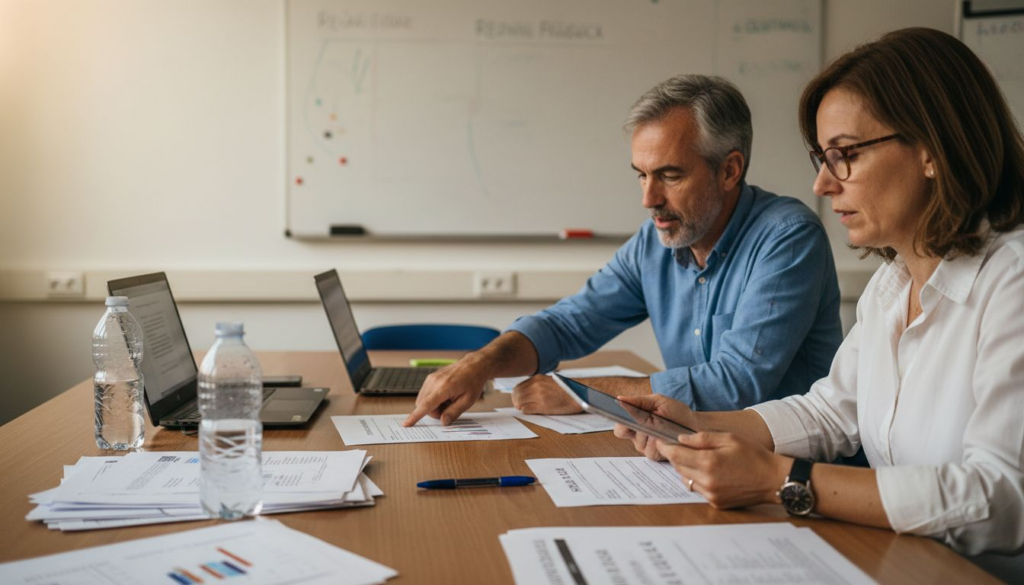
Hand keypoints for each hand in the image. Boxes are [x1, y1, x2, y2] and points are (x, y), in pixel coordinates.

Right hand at [402, 360, 488, 426]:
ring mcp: (430, 378)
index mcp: (443, 388)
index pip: (425, 405)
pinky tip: (445, 396)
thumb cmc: (473, 382)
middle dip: (433, 412)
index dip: (415, 416)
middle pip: (423, 405)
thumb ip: (454, 412)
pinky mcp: (430, 378)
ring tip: (449, 401)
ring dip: (433, 406)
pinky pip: (425, 394)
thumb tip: (442, 422)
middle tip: (449, 409)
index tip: (406, 424)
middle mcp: (433, 382)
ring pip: (423, 400)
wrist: (473, 365)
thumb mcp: (468, 401)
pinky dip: (433, 399)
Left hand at [511, 375, 582, 414]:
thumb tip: (526, 393)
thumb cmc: (567, 390)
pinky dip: (527, 412)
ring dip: (521, 407)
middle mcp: (536, 385)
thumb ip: (538, 385)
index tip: (519, 400)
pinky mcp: (542, 405)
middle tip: (519, 406)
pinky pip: (526, 410)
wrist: (579, 394)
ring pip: (519, 402)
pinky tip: (533, 412)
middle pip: (516, 395)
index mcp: (537, 378)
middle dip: (516, 402)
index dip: (517, 395)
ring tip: (527, 409)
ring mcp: (538, 395)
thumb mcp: (549, 381)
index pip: (518, 387)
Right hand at [610, 394, 693, 460]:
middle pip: (625, 435)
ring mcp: (645, 447)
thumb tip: (620, 398)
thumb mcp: (658, 401)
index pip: (619, 427)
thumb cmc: (676, 412)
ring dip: (650, 434)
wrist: (694, 425)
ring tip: (663, 427)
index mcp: (635, 422)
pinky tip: (667, 437)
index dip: (619, 423)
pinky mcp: (655, 455)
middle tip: (648, 420)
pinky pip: (650, 451)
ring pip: (638, 443)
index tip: (621, 418)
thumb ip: (639, 401)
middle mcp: (637, 436)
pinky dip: (658, 442)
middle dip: (636, 426)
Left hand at [655, 432, 788, 508]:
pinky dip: (698, 480)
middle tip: (677, 447)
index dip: (666, 447)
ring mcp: (711, 494)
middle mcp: (707, 480)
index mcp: (709, 462)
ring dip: (686, 469)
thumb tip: (681, 439)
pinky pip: (698, 489)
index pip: (676, 455)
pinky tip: (709, 472)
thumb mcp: (729, 439)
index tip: (659, 441)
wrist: (773, 479)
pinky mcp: (716, 503)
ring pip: (687, 479)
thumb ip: (702, 438)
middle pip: (679, 467)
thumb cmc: (753, 455)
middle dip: (676, 456)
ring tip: (697, 459)